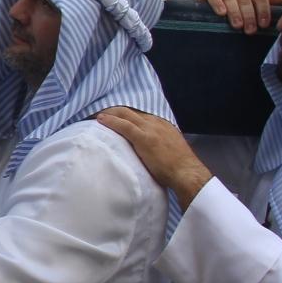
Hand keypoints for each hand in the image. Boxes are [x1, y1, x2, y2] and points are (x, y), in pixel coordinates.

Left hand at [95, 106, 212, 207]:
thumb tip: (147, 148)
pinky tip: (100, 120)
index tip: (113, 114)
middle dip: (113, 110)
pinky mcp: (144, 138)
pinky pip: (124, 125)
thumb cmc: (178, 166)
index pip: (139, 113)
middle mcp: (156, 122)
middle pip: (130, 111)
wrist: (186, 172)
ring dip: (109, 113)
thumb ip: (157, 143)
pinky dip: (111, 121)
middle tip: (99, 113)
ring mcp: (150, 129)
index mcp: (162, 124)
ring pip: (125, 114)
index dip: (124, 113)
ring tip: (95, 115)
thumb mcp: (168, 148)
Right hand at [194, 0, 274, 34]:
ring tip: (237, 26)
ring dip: (235, 12)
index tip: (263, 25)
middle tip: (250, 31)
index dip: (263, 11)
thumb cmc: (231, 5)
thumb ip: (265, 2)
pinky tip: (221, 13)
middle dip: (249, 16)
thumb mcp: (249, 3)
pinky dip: (218, 3)